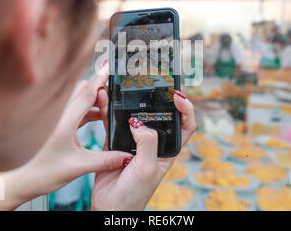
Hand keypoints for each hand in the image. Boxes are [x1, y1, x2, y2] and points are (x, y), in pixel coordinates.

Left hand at [0, 62, 131, 209]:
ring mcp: (54, 117)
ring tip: (107, 107)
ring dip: (93, 100)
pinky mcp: (53, 122)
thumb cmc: (41, 174)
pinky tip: (95, 116)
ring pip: (77, 98)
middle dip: (99, 89)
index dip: (100, 81)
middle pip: (81, 91)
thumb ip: (106, 160)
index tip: (109, 69)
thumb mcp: (79, 167)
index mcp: (63, 123)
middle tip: (114, 92)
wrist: (19, 182)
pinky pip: (73, 108)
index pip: (86, 94)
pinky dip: (86, 108)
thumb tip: (125, 156)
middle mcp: (57, 115)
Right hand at [91, 89, 195, 210]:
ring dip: (128, 101)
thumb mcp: (147, 168)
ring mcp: (133, 141)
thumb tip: (138, 121)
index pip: (185, 124)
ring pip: (133, 114)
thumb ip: (147, 142)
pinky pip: (113, 122)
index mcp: (167, 149)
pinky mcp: (115, 142)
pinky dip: (109, 109)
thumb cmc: (134, 195)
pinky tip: (104, 99)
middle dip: (154, 97)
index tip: (177, 95)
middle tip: (149, 82)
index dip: (185, 108)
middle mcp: (152, 143)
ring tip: (124, 86)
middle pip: (158, 114)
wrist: (110, 208)